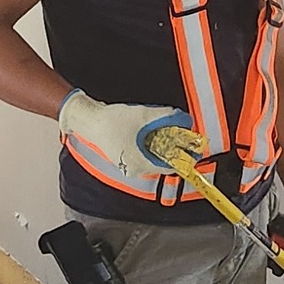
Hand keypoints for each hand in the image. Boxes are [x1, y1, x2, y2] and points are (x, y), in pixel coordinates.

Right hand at [59, 92, 200, 192]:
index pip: (171, 166)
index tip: (195, 148)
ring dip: (165, 142)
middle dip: (176, 146)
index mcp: (141, 164)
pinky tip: (154, 129)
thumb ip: (167, 117)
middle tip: (186, 135)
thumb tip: (184, 119)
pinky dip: (153, 140)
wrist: (88, 118)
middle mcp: (136, 167)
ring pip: (155, 154)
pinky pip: (145, 149)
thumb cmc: (110, 121)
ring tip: (171, 129)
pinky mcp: (126, 152)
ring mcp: (129, 161)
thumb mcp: (144, 116)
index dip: (186, 156)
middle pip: (164, 159)